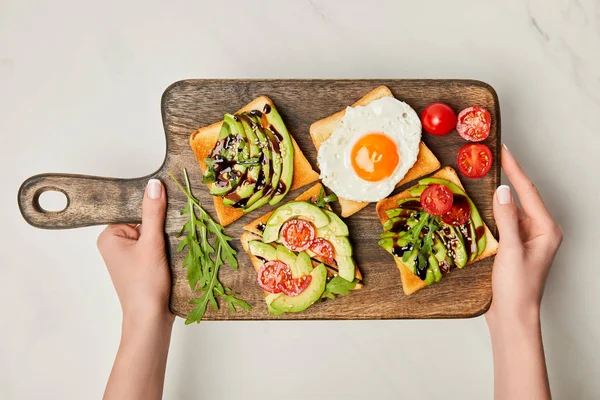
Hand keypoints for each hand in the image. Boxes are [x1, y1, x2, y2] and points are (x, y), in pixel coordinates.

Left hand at [97, 178, 173, 324]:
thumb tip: (154, 184)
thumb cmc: (146, 285)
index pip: (134, 209)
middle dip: (162, 224)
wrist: (151, 319)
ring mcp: (129, 256)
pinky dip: (169, 248)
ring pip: (153, 235)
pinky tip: (179, 251)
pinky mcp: (143, 265)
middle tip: (178, 226)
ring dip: (168, 236)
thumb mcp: (151, 243)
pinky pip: (157, 247)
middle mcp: (116, 245)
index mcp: (109, 236)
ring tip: (179, 241)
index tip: (173, 204)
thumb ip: (153, 212)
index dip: (153, 208)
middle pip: (144, 221)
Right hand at [487, 145, 562, 323]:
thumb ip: (507, 219)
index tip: (503, 151)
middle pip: (520, 198)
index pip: (528, 192)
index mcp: (546, 230)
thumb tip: (502, 191)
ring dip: (494, 199)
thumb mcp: (511, 250)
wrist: (512, 317)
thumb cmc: (517, 288)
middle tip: (489, 160)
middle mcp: (538, 232)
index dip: (514, 169)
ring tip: (479, 181)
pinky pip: (501, 224)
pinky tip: (477, 209)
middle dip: (505, 179)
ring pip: (508, 211)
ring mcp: (525, 240)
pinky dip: (490, 215)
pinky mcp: (513, 248)